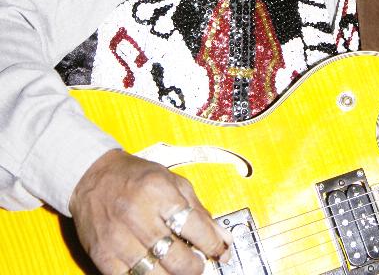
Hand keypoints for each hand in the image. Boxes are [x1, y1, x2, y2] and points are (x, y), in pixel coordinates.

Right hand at [69, 148, 231, 274]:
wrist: (92, 175)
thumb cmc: (136, 177)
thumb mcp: (172, 181)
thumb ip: (198, 210)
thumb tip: (222, 239)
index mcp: (159, 191)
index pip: (194, 226)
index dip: (212, 244)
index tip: (219, 251)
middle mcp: (138, 213)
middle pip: (176, 257)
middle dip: (195, 268)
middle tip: (198, 264)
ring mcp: (118, 237)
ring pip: (155, 274)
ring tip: (178, 269)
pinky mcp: (103, 254)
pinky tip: (155, 271)